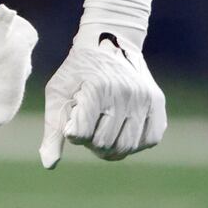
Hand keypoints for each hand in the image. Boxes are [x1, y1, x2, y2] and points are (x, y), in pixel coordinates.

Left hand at [38, 29, 165, 167]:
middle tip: (90, 126)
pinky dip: (136, 142)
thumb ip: (54, 130)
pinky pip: (151, 139)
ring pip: (128, 146)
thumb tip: (49, 164)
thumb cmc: (78, 72)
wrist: (108, 42)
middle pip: (105, 145)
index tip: (74, 119)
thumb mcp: (58, 94)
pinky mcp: (158, 101)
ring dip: (112, 146)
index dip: (73, 134)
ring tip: (104, 130)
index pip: (81, 136)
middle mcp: (124, 93)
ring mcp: (144, 97)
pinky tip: (124, 130)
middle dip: (92, 142)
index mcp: (97, 89)